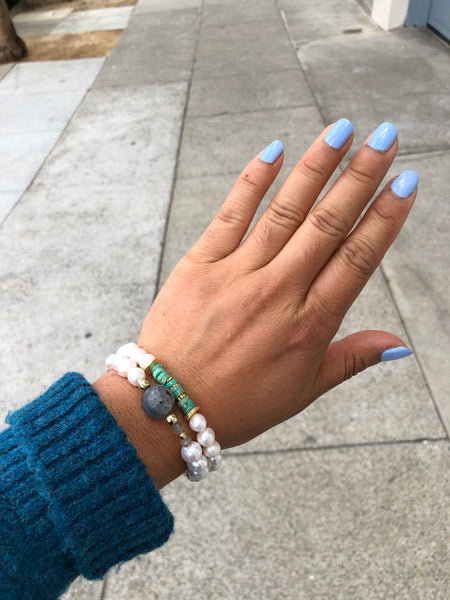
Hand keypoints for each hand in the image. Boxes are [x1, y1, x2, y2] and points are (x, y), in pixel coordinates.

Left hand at [97, 120, 417, 486]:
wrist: (168, 406)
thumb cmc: (239, 402)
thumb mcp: (303, 390)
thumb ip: (351, 359)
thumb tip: (400, 345)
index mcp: (309, 324)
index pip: (357, 258)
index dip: (385, 217)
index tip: (405, 182)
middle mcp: (278, 292)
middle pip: (327, 223)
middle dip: (361, 176)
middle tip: (385, 137)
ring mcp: (238, 274)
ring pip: (285, 210)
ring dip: (316, 166)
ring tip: (342, 131)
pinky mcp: (201, 263)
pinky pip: (231, 213)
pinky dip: (254, 180)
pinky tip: (275, 150)